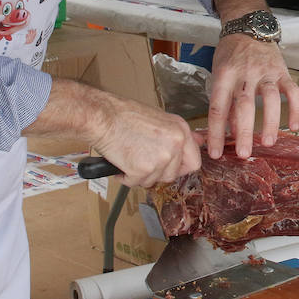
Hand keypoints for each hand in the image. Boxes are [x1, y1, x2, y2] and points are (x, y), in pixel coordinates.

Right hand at [41, 80, 199, 187]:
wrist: (103, 117)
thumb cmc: (125, 115)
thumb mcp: (160, 119)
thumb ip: (175, 135)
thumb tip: (195, 143)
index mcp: (181, 130)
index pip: (194, 161)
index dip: (181, 168)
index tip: (171, 168)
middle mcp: (175, 144)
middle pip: (173, 175)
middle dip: (157, 173)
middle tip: (143, 164)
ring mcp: (161, 158)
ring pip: (154, 181)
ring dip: (141, 175)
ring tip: (129, 159)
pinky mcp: (143, 170)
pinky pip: (136, 183)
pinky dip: (126, 177)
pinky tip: (121, 163)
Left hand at [206, 36, 298, 158]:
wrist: (249, 27)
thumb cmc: (231, 54)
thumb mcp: (219, 73)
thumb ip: (225, 101)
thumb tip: (230, 132)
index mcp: (225, 74)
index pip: (218, 107)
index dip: (216, 132)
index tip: (216, 152)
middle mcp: (246, 73)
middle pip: (244, 105)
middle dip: (245, 132)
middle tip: (244, 154)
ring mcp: (266, 72)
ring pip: (271, 99)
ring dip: (271, 122)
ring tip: (268, 142)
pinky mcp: (283, 71)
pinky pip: (293, 91)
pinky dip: (296, 109)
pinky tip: (294, 126)